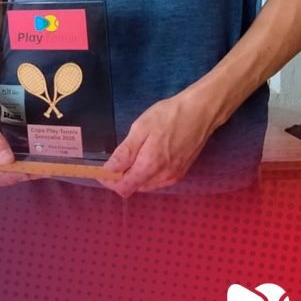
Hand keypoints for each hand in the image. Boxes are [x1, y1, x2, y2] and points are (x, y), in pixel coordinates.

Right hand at [0, 85, 30, 189]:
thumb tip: (7, 161)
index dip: (8, 179)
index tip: (26, 172)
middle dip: (17, 176)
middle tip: (38, 170)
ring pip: (0, 172)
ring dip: (18, 171)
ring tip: (37, 167)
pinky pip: (2, 162)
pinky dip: (15, 163)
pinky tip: (28, 159)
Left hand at [100, 91, 215, 197]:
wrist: (200, 113)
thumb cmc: (169, 116)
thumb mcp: (141, 128)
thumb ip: (125, 152)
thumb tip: (109, 169)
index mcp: (150, 166)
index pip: (123, 188)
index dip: (109, 181)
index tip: (100, 169)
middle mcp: (162, 177)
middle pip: (133, 187)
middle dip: (120, 177)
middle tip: (113, 159)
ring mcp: (173, 177)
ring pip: (145, 185)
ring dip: (133, 176)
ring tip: (129, 156)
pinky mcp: (180, 173)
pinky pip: (157, 181)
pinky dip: (146, 174)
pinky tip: (146, 158)